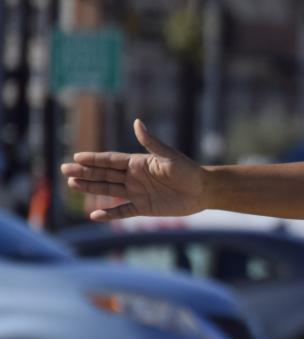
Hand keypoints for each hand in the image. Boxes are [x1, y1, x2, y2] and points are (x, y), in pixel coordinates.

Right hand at [60, 119, 207, 221]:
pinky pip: (123, 211)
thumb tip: (137, 122)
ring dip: (91, 188)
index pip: (111, 160)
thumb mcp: (168, 156)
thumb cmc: (188, 170)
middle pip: (104, 174)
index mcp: (138, 163)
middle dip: (85, 172)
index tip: (76, 157)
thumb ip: (151, 142)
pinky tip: (95, 215)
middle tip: (65, 170)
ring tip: (72, 185)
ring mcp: (137, 193)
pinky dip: (110, 214)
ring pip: (109, 190)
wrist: (203, 190)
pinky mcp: (144, 207)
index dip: (94, 159)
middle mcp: (134, 177)